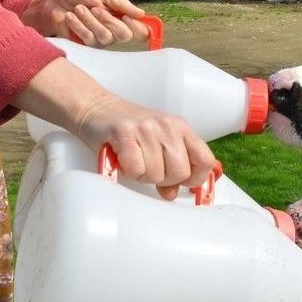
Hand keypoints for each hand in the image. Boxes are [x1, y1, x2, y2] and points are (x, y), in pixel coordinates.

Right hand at [13, 58, 214, 199]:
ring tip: (133, 159)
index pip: (205, 160)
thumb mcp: (156, 145)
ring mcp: (147, 128)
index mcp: (181, 128)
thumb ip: (169, 168)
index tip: (180, 182)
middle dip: (163, 179)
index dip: (195, 178)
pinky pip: (135, 169)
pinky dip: (127, 171)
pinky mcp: (125, 132)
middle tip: (148, 168)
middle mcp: (168, 126)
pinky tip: (122, 158)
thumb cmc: (128, 131)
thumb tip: (172, 194)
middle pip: (180, 172)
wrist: (95, 107)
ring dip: (142, 175)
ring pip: (156, 174)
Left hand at [21, 0, 149, 46]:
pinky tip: (70, 16)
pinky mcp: (86, 45)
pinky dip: (79, 25)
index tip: (126, 17)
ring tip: (79, 8)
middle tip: (96, 8)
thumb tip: (141, 14)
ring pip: (105, 36)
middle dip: (109, 20)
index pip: (140, 31)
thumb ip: (121, 4)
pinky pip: (89, 38)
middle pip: (124, 36)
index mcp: (121, 18)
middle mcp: (114, 31)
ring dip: (91, 20)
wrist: (55, 2)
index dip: (138, 28)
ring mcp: (100, 40)